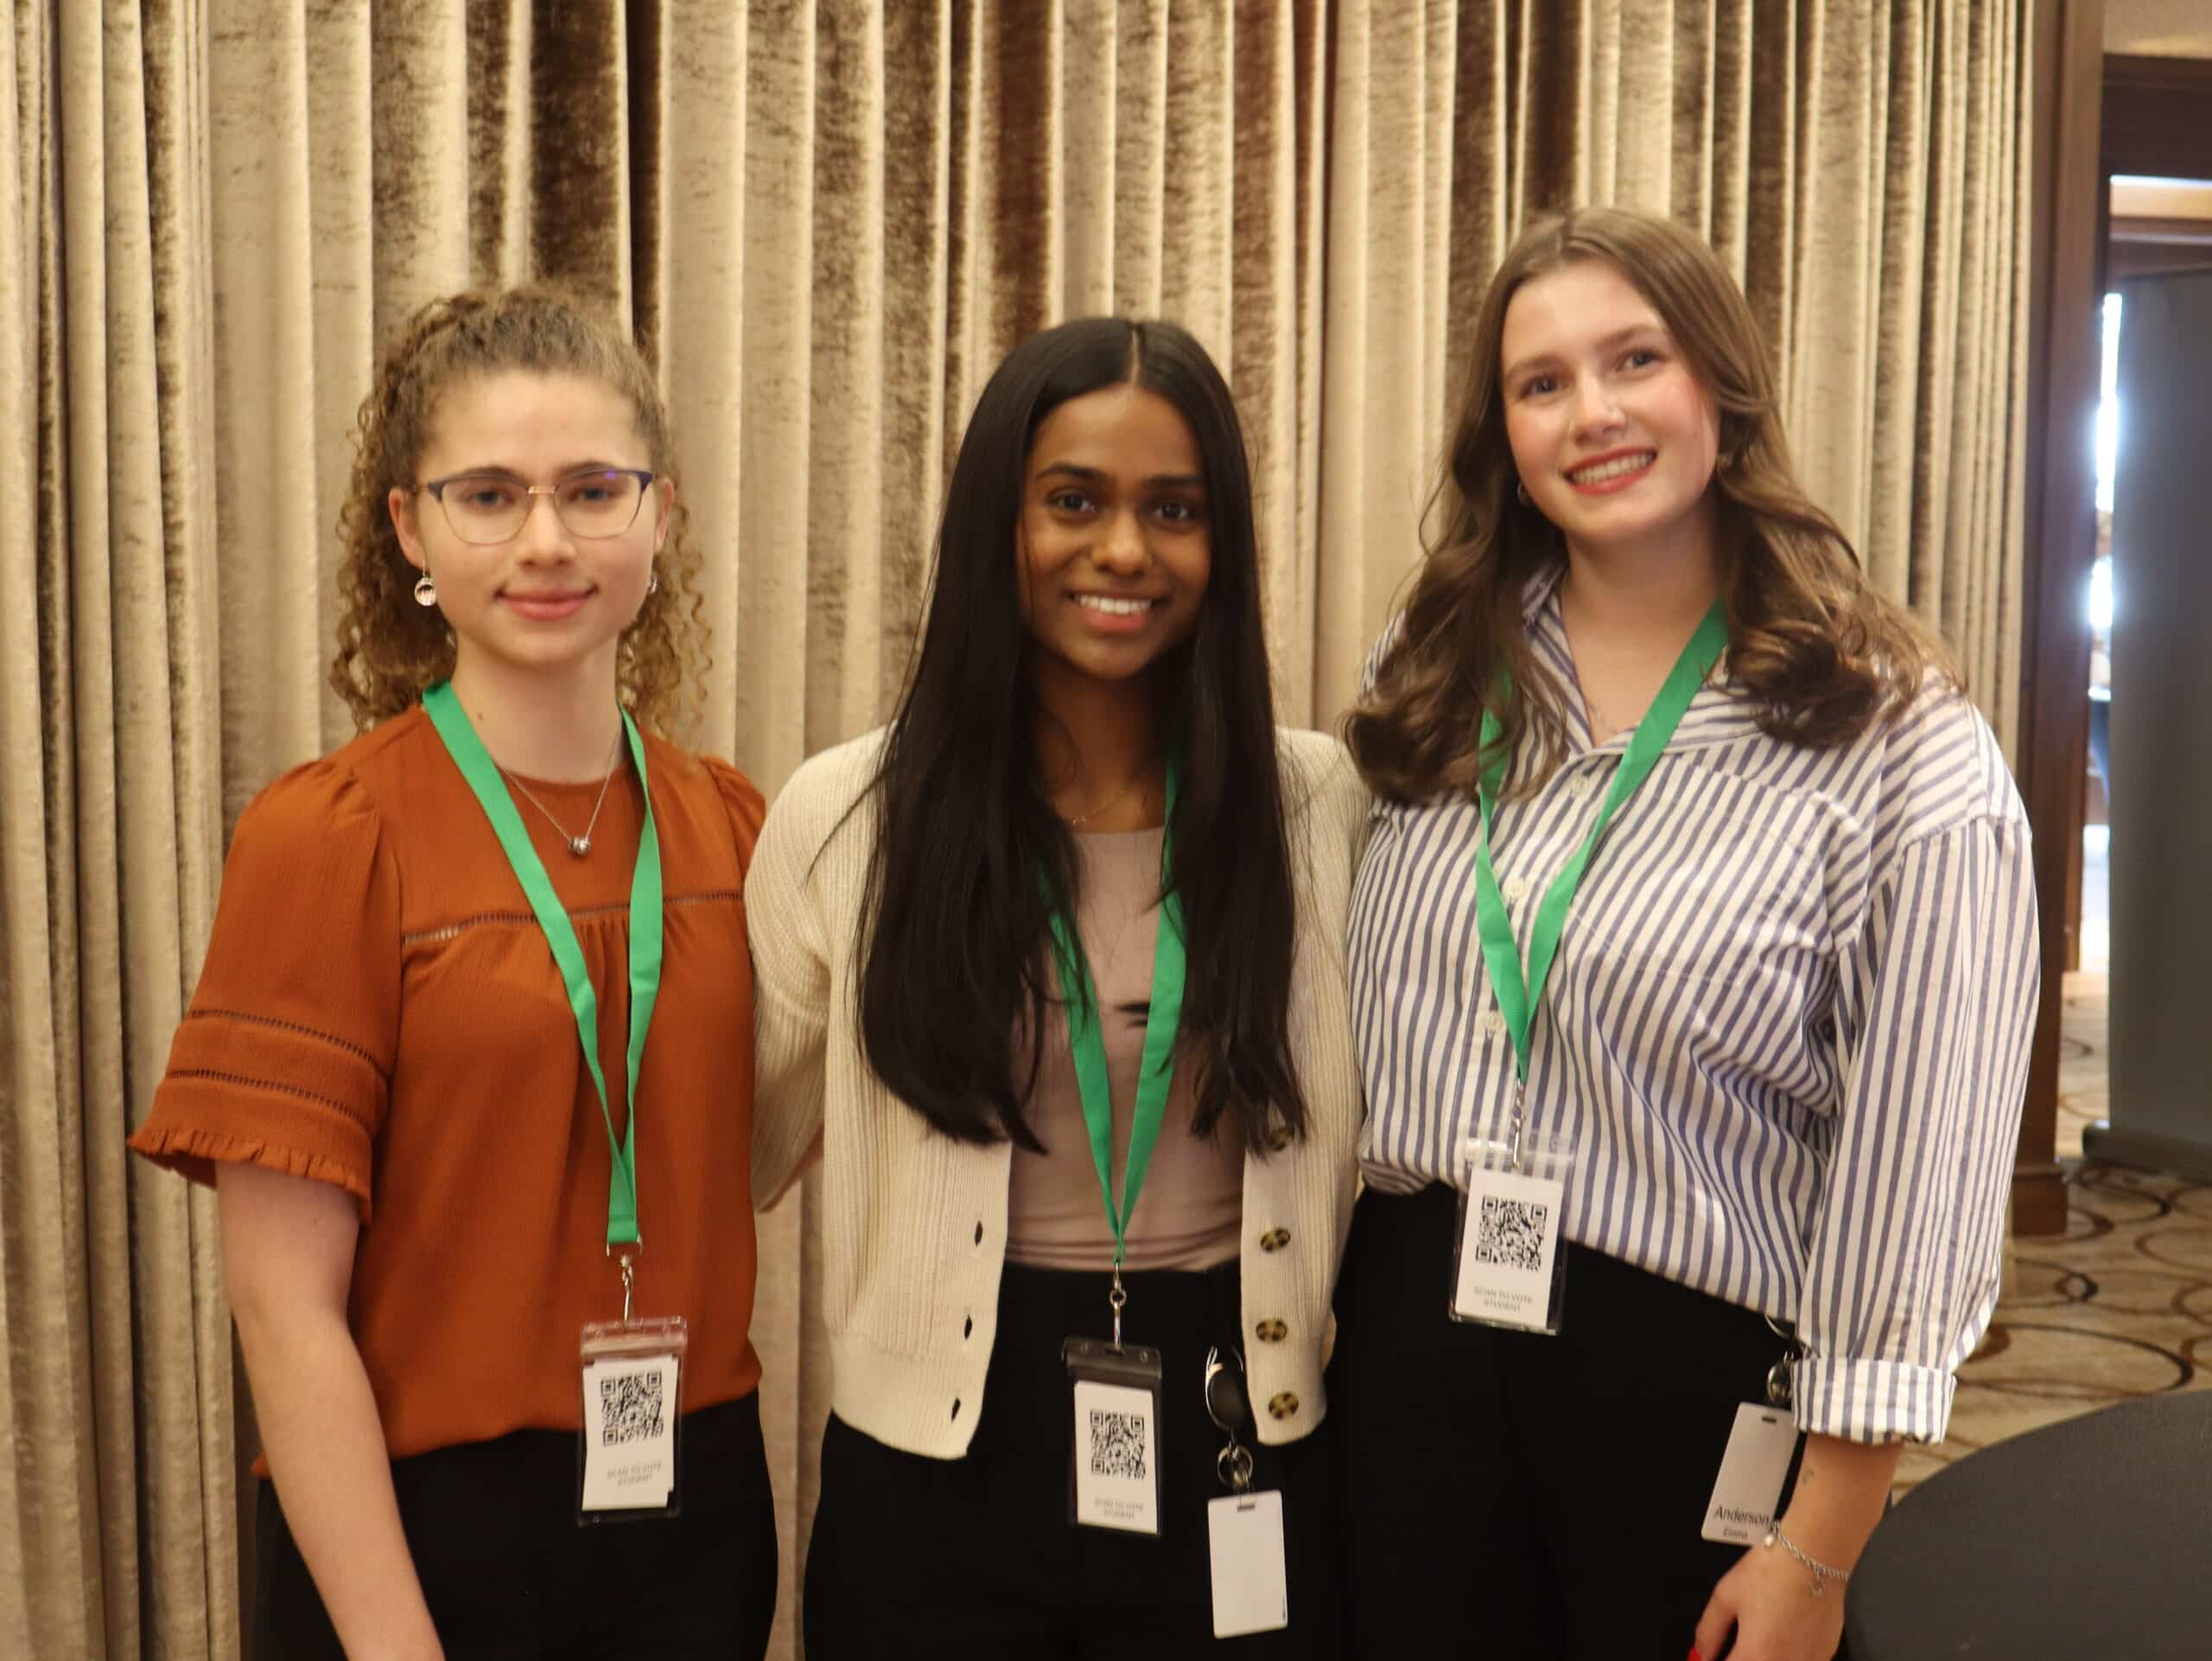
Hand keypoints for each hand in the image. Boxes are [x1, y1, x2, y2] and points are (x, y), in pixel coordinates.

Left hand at [1691, 1541, 1845, 1660]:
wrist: (1813, 1556)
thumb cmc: (1774, 1571)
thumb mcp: (1726, 1596)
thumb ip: (1709, 1631)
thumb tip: (1702, 1651)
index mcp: (1756, 1655)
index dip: (1716, 1660)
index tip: (1715, 1655)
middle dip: (1743, 1656)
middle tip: (1740, 1643)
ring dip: (1765, 1656)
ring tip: (1763, 1635)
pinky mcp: (1825, 1653)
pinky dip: (1788, 1653)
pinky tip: (1784, 1635)